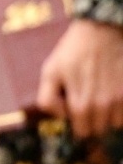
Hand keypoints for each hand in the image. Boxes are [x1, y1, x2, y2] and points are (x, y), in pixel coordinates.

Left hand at [36, 19, 122, 137]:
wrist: (101, 31)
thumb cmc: (73, 51)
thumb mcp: (50, 72)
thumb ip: (48, 99)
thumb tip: (61, 117)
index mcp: (80, 104)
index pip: (82, 132)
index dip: (77, 124)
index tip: (74, 112)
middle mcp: (102, 106)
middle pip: (99, 129)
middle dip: (92, 120)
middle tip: (87, 100)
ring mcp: (119, 99)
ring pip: (115, 123)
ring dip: (108, 114)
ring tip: (100, 94)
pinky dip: (120, 108)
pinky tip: (113, 92)